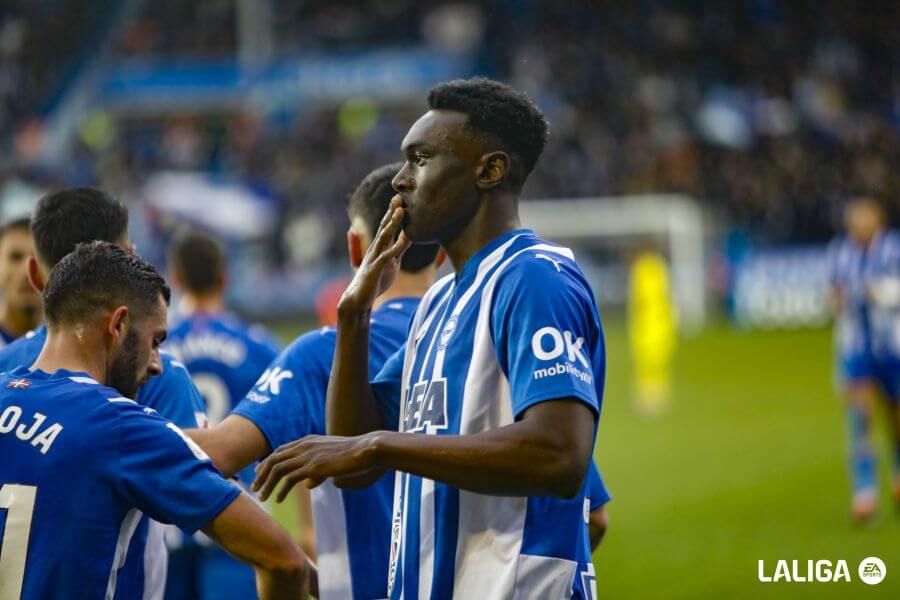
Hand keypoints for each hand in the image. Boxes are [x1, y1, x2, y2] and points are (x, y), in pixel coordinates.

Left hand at [252, 434, 378, 501]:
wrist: (366, 450)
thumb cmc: (353, 455)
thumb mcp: (331, 461)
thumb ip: (317, 471)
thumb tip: (307, 484)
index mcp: (308, 441)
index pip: (281, 450)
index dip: (267, 462)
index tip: (259, 473)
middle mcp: (304, 445)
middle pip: (274, 459)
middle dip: (261, 474)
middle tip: (254, 488)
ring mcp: (308, 455)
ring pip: (278, 469)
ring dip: (267, 484)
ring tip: (262, 497)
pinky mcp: (313, 466)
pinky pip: (290, 478)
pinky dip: (280, 490)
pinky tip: (278, 500)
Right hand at [338, 196, 410, 314]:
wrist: (358, 300)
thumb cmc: (375, 281)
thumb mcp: (391, 263)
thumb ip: (399, 249)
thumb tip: (409, 236)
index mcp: (380, 247)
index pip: (387, 226)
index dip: (393, 213)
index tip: (401, 198)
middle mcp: (375, 249)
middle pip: (384, 227)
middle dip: (392, 212)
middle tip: (399, 196)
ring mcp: (373, 258)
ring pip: (383, 238)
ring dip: (392, 224)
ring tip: (400, 211)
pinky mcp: (374, 270)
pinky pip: (385, 257)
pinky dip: (393, 249)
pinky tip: (402, 241)